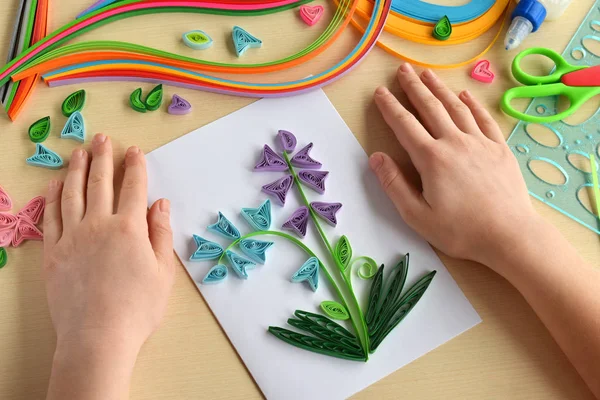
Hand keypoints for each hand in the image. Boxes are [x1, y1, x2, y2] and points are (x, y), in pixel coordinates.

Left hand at [43, 134, 173, 352]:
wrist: (98, 336)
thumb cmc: (138, 307)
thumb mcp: (163, 271)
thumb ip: (160, 233)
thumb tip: (160, 203)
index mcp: (129, 228)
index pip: (133, 188)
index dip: (135, 166)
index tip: (135, 151)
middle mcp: (99, 224)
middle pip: (100, 183)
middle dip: (104, 158)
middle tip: (103, 139)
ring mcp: (72, 237)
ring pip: (73, 193)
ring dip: (77, 169)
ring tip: (79, 152)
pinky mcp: (53, 252)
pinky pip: (51, 217)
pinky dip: (53, 197)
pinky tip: (56, 184)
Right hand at [369, 64, 540, 266]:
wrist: (509, 235)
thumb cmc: (460, 231)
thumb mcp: (417, 216)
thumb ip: (394, 185)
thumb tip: (375, 158)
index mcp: (431, 159)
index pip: (405, 125)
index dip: (390, 107)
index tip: (380, 92)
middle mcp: (454, 143)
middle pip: (430, 108)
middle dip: (414, 87)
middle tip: (403, 70)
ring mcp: (480, 143)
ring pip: (456, 108)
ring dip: (440, 89)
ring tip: (427, 74)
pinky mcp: (499, 149)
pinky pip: (483, 119)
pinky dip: (473, 104)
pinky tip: (465, 95)